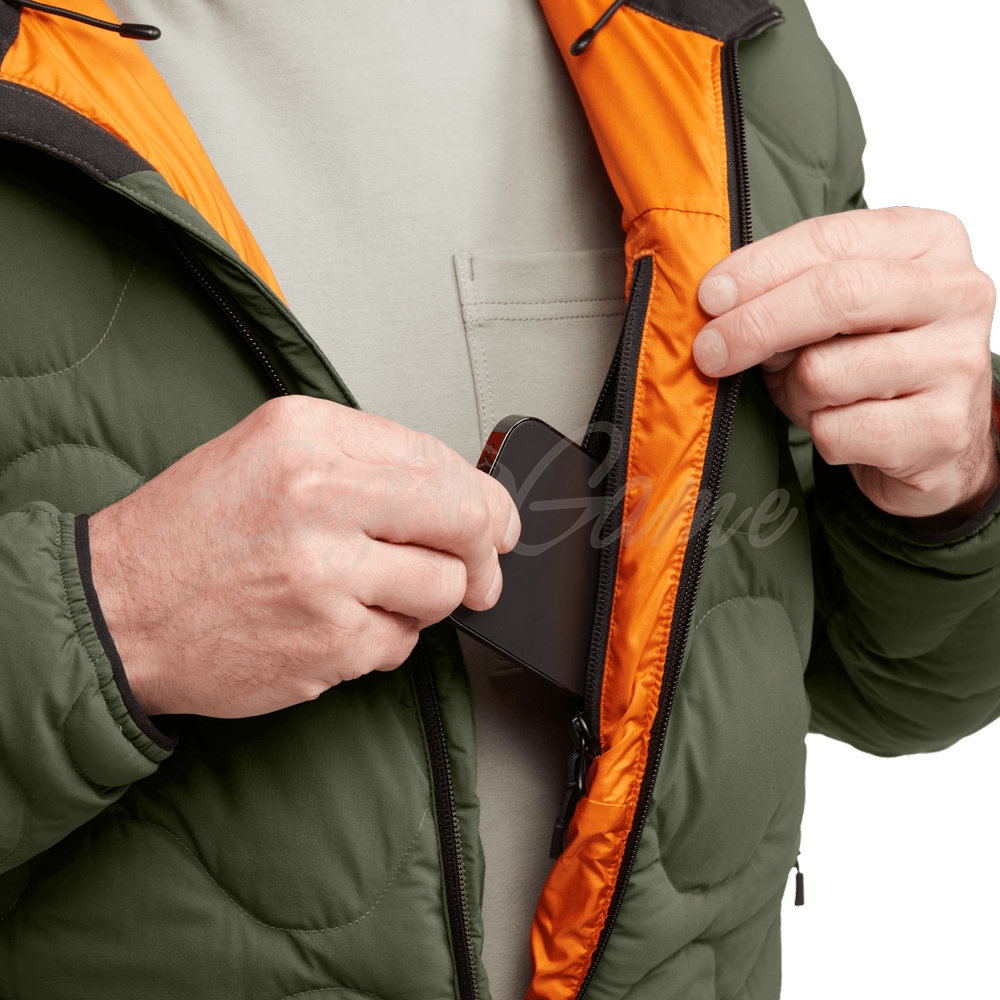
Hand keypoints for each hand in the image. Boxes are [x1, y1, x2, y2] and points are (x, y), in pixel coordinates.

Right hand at [88, 397, 519, 717]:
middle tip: (483, 572)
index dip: (484, 497)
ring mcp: (326, 574)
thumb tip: (456, 490)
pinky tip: (337, 625)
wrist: (115, 609)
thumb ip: (363, 461)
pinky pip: (402, 643)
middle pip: (465, 519)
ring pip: (443, 589)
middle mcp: (320, 497)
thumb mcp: (267, 452)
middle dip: (487, 552)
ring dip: (427, 600)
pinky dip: (384, 639)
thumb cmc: (190, 533)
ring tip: (376, 595)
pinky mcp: (327, 642)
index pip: (439, 460)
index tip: (494, 521)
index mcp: (307, 437)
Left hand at [693, 208, 998, 521]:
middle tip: (709, 351)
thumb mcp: (830, 311)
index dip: (758, 269)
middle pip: (835, 295)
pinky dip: (819, 435)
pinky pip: (836, 431)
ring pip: (825, 372)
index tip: (708, 297)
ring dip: (794, 392)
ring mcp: (959, 362)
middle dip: (755, 325)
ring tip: (813, 396)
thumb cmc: (869, 361)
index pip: (829, 241)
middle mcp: (958, 292)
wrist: (932, 440)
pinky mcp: (942, 429)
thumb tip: (716, 306)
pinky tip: (845, 429)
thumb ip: (786, 291)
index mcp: (930, 240)